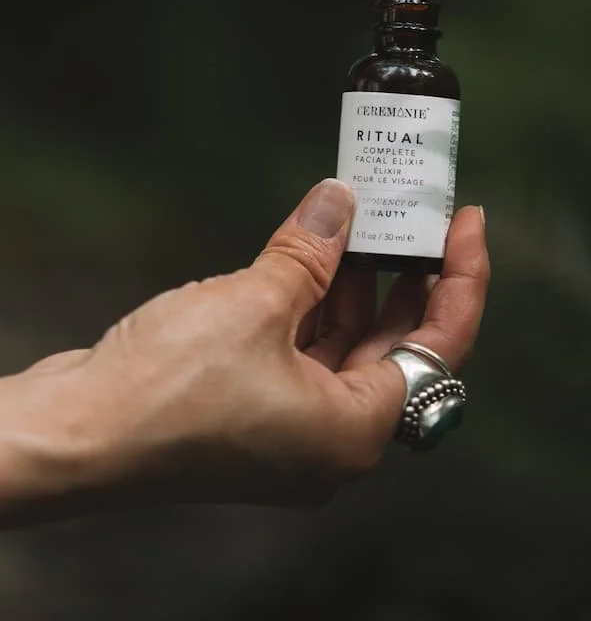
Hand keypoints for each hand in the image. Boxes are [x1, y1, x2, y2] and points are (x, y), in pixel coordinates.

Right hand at [0, 180, 487, 522]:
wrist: (78, 434)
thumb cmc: (168, 391)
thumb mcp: (255, 304)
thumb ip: (311, 251)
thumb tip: (341, 199)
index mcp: (354, 430)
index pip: (440, 345)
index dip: (462, 276)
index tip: (465, 220)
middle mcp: (331, 438)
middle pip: (397, 344)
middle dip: (409, 273)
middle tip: (419, 210)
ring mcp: (290, 427)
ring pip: (347, 344)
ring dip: (357, 281)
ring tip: (367, 215)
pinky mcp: (252, 410)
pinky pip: (304, 348)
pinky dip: (314, 299)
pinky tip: (314, 250)